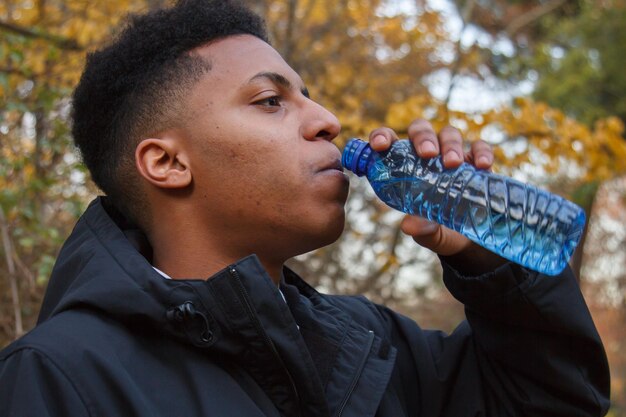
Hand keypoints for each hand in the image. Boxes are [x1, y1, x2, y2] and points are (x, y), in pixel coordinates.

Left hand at [367, 119, 502, 267]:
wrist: (470, 239)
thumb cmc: (439, 228)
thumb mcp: (430, 233)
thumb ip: (420, 228)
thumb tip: (409, 226)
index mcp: (404, 166)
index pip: (389, 142)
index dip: (382, 137)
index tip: (380, 146)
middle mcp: (426, 155)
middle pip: (421, 130)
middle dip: (423, 137)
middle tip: (427, 154)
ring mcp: (452, 155)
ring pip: (449, 134)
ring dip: (450, 145)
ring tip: (452, 164)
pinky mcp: (475, 161)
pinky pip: (479, 147)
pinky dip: (481, 152)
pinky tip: (482, 166)